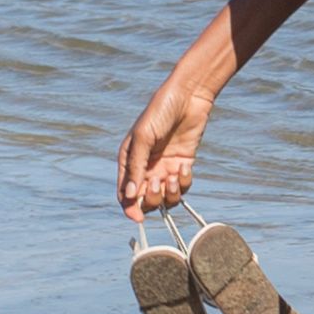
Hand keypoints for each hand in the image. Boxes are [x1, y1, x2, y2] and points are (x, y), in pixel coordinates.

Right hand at [121, 64, 218, 213]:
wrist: (188, 96)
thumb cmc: (160, 112)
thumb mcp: (143, 138)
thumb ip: (136, 168)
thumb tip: (129, 197)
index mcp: (129, 161)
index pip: (126, 193)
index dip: (130, 208)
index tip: (137, 217)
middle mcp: (146, 168)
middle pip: (145, 199)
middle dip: (151, 198)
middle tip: (157, 183)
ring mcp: (165, 168)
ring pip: (165, 197)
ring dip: (169, 193)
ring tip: (173, 176)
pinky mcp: (182, 165)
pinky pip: (183, 186)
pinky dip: (184, 182)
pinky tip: (184, 167)